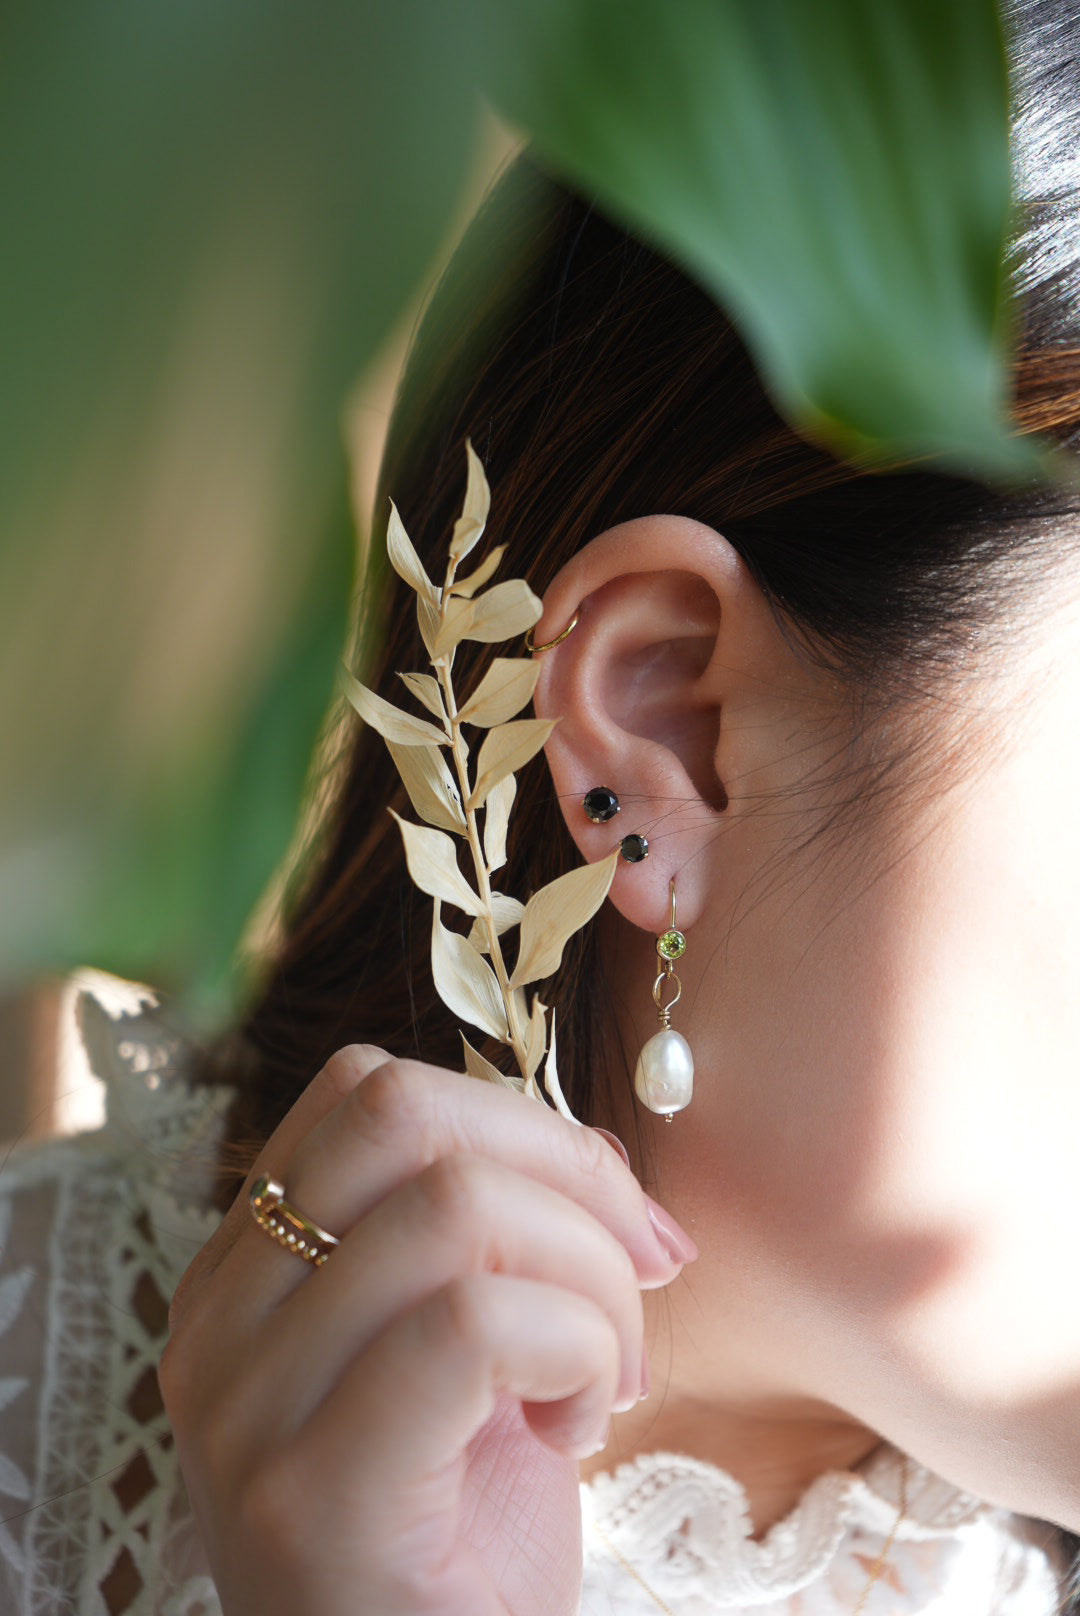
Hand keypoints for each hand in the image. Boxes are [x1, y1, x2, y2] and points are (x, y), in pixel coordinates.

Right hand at [160, 1045, 694, 1615]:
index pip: (368, 1089)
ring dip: (590, 1278)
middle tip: (646, 1272)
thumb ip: (497, 1239)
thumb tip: (604, 1157)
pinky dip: (575, 1350)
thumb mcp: (470, 1357)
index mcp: (248, 1271)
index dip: (520, 1119)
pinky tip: (580, 1427)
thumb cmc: (457, 1538)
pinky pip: (473, 1325)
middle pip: (405, 1115)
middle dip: (569, 1169)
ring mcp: (249, 1406)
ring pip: (455, 1208)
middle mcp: (222, 1321)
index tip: (617, 1215)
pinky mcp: (311, 1495)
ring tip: (609, 1376)